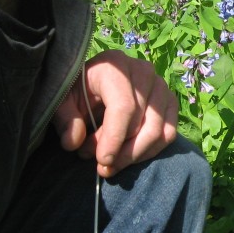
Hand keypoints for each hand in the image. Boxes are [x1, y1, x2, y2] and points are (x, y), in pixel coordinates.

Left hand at [52, 50, 178, 176]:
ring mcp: (161, 86)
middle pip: (142, 122)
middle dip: (122, 152)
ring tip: (112, 163)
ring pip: (158, 131)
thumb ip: (66, 120)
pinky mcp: (170, 101)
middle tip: (102, 166)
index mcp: (115, 66)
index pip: (124, 107)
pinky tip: (130, 157)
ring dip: (135, 154)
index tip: (103, 161)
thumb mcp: (63, 102)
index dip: (114, 138)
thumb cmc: (78, 90)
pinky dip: (150, 151)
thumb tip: (73, 142)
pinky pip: (168, 134)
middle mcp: (143, 71)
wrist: (95, 81)